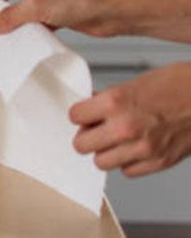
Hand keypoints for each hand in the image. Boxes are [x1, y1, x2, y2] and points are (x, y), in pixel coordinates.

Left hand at [69, 63, 190, 176]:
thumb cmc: (179, 85)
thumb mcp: (135, 82)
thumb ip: (108, 99)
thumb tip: (90, 107)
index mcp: (115, 102)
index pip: (74, 116)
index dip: (80, 114)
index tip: (86, 114)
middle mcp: (125, 127)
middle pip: (81, 145)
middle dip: (88, 136)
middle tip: (97, 129)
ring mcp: (142, 148)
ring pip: (101, 162)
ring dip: (106, 151)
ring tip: (118, 139)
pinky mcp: (158, 162)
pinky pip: (127, 171)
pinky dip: (129, 161)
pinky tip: (137, 147)